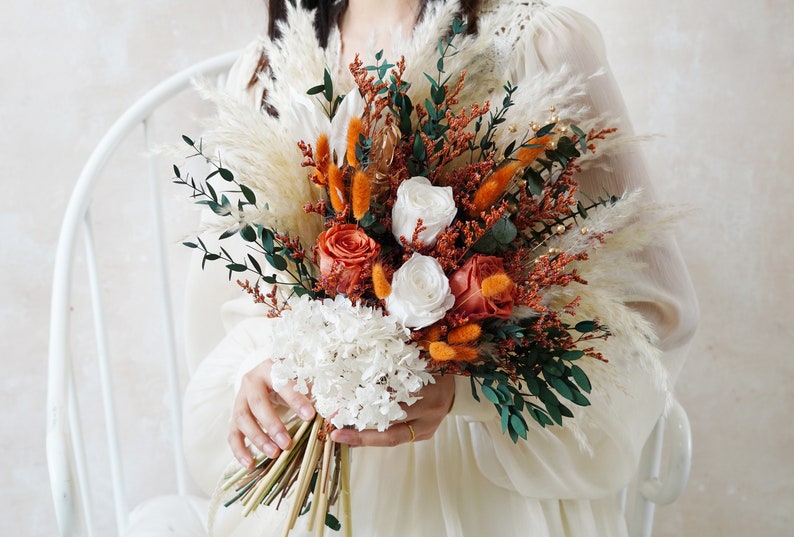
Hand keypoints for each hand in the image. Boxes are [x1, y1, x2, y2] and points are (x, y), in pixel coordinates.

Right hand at [229, 360, 315, 468]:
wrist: (267, 376)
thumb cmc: (290, 379)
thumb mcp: (303, 379)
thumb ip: (318, 392)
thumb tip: (335, 412)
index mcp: (271, 368)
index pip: (283, 384)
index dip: (296, 400)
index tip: (310, 416)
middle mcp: (252, 382)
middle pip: (258, 403)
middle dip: (273, 425)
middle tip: (287, 443)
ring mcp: (240, 399)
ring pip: (243, 419)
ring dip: (258, 439)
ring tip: (274, 454)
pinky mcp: (234, 416)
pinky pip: (232, 434)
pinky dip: (240, 450)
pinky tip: (251, 464)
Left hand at [329, 374, 454, 446]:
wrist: (456, 387)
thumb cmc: (433, 370)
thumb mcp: (417, 364)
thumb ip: (394, 369)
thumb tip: (359, 367)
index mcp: (428, 394)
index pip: (393, 405)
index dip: (368, 408)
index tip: (343, 406)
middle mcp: (428, 416)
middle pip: (391, 431)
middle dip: (361, 434)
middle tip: (335, 432)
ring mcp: (427, 429)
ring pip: (392, 438)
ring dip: (365, 438)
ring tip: (342, 435)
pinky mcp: (424, 435)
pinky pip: (397, 438)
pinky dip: (375, 436)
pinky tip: (357, 435)